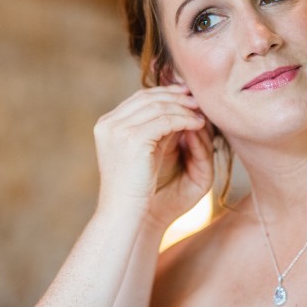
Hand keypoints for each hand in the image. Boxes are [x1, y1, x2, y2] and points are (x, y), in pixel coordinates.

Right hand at [93, 85, 213, 224]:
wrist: (122, 213)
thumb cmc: (132, 189)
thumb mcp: (139, 152)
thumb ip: (149, 129)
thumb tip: (175, 107)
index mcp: (105, 125)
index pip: (137, 98)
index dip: (163, 93)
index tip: (184, 95)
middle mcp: (108, 123)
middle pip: (147, 97)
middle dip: (174, 96)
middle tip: (196, 98)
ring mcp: (118, 129)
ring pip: (158, 107)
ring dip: (183, 108)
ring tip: (201, 113)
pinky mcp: (133, 138)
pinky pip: (166, 120)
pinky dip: (184, 120)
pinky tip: (198, 125)